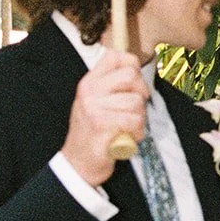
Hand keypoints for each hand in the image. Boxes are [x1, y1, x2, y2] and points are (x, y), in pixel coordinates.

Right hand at [61, 50, 147, 185]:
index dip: (133, 67)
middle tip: (135, 109)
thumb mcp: (95, 103)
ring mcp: (95, 108)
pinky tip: (126, 138)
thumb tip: (135, 71)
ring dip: (139, 119)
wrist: (78, 163)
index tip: (134, 85)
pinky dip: (137, 133)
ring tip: (127, 128)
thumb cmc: (92, 133)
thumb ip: (110, 86)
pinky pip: (135, 121)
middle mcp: (90, 91)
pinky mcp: (103, 125)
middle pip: (131, 76)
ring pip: (136, 102)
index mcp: (89, 82)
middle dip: (141, 94)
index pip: (116, 57)